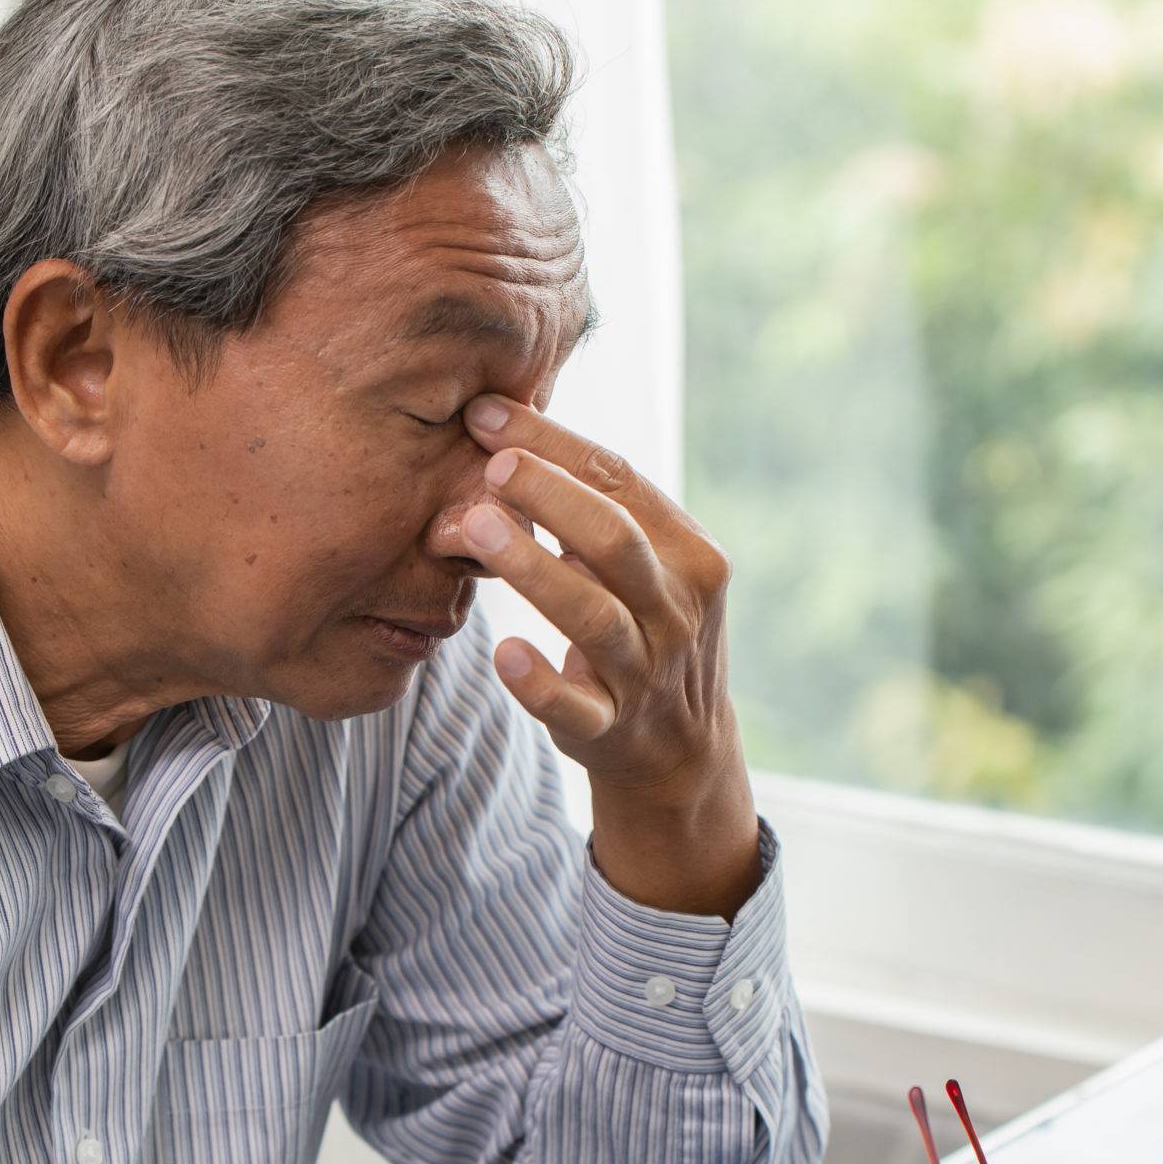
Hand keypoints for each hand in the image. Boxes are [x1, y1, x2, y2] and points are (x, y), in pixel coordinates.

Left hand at [457, 396, 760, 915]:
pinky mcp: (611, 728)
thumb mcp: (643, 565)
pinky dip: (541, 681)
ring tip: (472, 527)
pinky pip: (577, 706)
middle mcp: (677, 609)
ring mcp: (648, 672)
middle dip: (549, 495)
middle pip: (614, 539)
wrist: (681, 750)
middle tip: (488, 463)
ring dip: (532, 569)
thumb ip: (593, 506)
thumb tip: (503, 426)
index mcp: (689, 553)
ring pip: (593, 616)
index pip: (621, 480)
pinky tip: (503, 653)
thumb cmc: (641, 630)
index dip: (553, 444)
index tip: (485, 413)